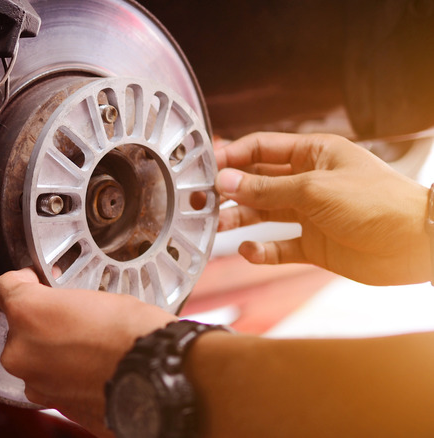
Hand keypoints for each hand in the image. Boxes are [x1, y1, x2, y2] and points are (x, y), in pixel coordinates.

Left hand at [0, 268, 175, 436]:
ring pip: (35, 359)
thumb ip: (61, 302)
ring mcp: (36, 384)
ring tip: (89, 345)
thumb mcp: (97, 296)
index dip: (24, 281)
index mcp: (26, 314)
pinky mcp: (54, 408)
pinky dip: (68, 376)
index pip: (5, 287)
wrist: (161, 380)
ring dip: (53, 352)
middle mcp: (20, 352)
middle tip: (72, 317)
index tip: (36, 281)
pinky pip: (54, 384)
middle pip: (19, 328)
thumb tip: (60, 307)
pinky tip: (94, 367)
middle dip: (41, 323)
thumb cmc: (134, 334)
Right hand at [215, 132, 429, 284]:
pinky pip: (278, 246)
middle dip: (229, 190)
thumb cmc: (376, 203)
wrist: (416, 245)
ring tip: (215, 227)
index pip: (262, 148)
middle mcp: (308, 182)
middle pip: (256, 182)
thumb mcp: (314, 189)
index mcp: (313, 154)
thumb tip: (225, 181)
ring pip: (262, 214)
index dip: (233, 156)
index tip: (206, 168)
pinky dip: (261, 250)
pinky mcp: (314, 245)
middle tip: (201, 201)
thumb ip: (266, 188)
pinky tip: (250, 251)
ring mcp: (310, 214)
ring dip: (238, 219)